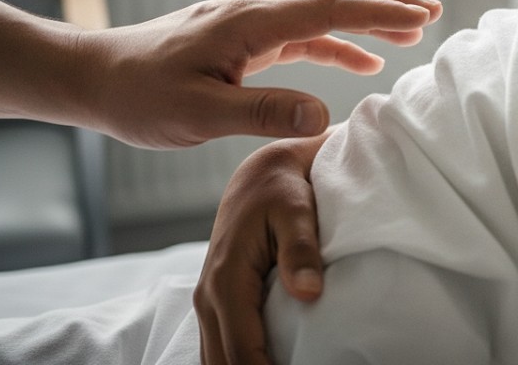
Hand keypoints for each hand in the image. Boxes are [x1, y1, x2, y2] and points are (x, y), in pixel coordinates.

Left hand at [76, 0, 441, 148]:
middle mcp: (252, 11)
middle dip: (384, 1)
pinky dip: (336, 41)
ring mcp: (246, 22)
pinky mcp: (239, 38)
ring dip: (364, 18)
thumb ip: (262, 111)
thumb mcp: (198, 114)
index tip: (424, 16)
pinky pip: (300, 32)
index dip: (381, 11)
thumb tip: (324, 112)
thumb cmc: (138, 98)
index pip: (330, 7)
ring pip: (319, 7)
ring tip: (409, 34)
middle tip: (430, 14)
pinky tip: (357, 64)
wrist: (91, 78)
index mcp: (248, 22)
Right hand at [194, 132, 329, 364]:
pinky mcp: (219, 302)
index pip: (241, 351)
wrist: (264, 172)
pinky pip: (220, 346)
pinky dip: (238, 361)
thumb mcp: (297, 210)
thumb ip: (302, 250)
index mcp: (227, 280)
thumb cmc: (283, 188)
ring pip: (216, 359)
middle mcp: (210, 296)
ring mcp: (210, 301)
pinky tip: (266, 362)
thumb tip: (308, 292)